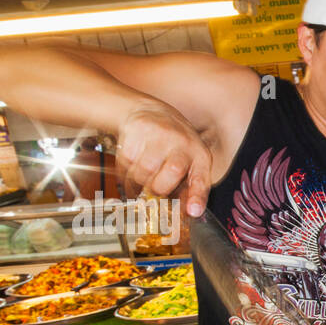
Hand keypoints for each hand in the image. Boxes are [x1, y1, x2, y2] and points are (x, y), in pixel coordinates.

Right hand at [116, 100, 212, 215]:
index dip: (196, 197)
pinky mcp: (135, 131)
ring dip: (138, 183)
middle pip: (168, 176)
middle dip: (157, 190)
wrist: (150, 111)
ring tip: (142, 178)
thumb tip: (188, 213)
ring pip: (143, 174)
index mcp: (199, 155)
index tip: (193, 211)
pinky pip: (125, 164)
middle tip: (153, 190)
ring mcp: (158, 134)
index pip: (200, 179)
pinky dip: (125, 174)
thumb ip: (189, 188)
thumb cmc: (174, 145)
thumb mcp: (190, 163)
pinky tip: (131, 167)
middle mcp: (182, 142)